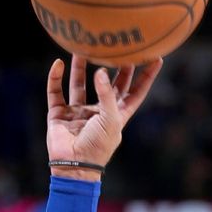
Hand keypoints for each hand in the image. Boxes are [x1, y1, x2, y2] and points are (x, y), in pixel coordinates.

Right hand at [46, 55, 162, 180]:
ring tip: (81, 48)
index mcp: (118, 115)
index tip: (156, 57)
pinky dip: (55, 78)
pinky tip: (58, 64)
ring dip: (80, 67)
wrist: (74, 165)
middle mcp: (99, 112)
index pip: (136, 92)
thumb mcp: (110, 120)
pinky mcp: (59, 114)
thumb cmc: (98, 147)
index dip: (146, 76)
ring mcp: (79, 112)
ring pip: (79, 84)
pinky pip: (56, 92)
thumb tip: (100, 70)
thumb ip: (106, 94)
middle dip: (114, 66)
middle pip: (109, 84)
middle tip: (117, 46)